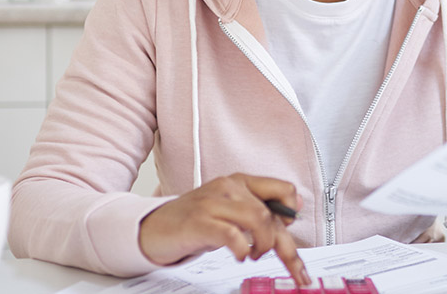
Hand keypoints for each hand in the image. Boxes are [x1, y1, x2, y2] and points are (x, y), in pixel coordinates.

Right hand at [138, 173, 309, 285]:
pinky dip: (241, 248)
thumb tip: (291, 213)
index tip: (293, 230)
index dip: (292, 211)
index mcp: (239, 182)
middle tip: (290, 265)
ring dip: (263, 245)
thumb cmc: (194, 220)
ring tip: (254, 254)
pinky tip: (239, 254)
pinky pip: (232, 234)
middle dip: (285, 245)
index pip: (281, 188)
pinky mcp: (199, 222)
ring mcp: (213, 203)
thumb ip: (257, 210)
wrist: (154, 227)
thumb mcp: (229, 210)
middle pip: (271, 213)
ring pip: (257, 219)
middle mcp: (228, 187)